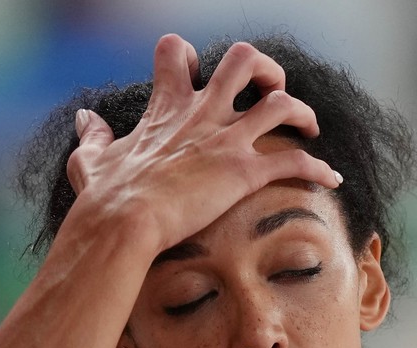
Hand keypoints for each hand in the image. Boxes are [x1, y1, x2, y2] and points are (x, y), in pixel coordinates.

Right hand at [65, 34, 341, 253]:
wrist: (122, 226)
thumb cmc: (105, 200)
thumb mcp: (92, 160)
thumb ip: (94, 136)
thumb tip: (86, 118)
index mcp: (167, 107)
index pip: (178, 52)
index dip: (193, 59)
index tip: (200, 77)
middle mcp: (201, 114)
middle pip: (243, 60)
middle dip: (264, 70)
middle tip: (269, 92)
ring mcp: (225, 141)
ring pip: (281, 102)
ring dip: (301, 111)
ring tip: (308, 127)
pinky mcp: (244, 173)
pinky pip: (295, 160)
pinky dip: (318, 168)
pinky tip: (330, 178)